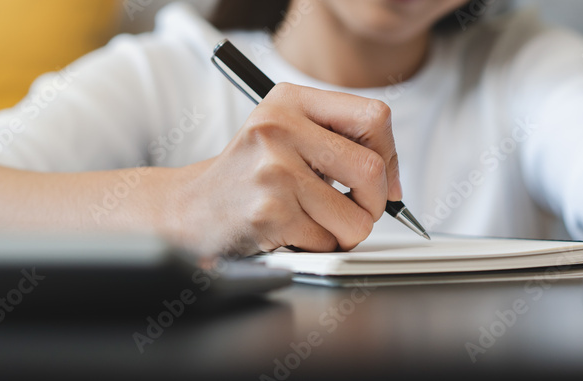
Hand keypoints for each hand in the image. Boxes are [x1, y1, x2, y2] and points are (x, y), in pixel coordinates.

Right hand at [163, 83, 401, 255]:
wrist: (188, 211)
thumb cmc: (248, 177)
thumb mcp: (285, 136)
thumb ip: (337, 142)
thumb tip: (394, 184)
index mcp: (289, 100)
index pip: (374, 116)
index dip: (390, 155)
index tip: (384, 180)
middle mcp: (279, 127)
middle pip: (371, 169)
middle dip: (375, 203)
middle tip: (358, 211)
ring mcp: (273, 169)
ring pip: (356, 215)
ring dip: (346, 232)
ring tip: (315, 222)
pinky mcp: (269, 211)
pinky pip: (328, 241)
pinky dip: (319, 246)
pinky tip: (292, 233)